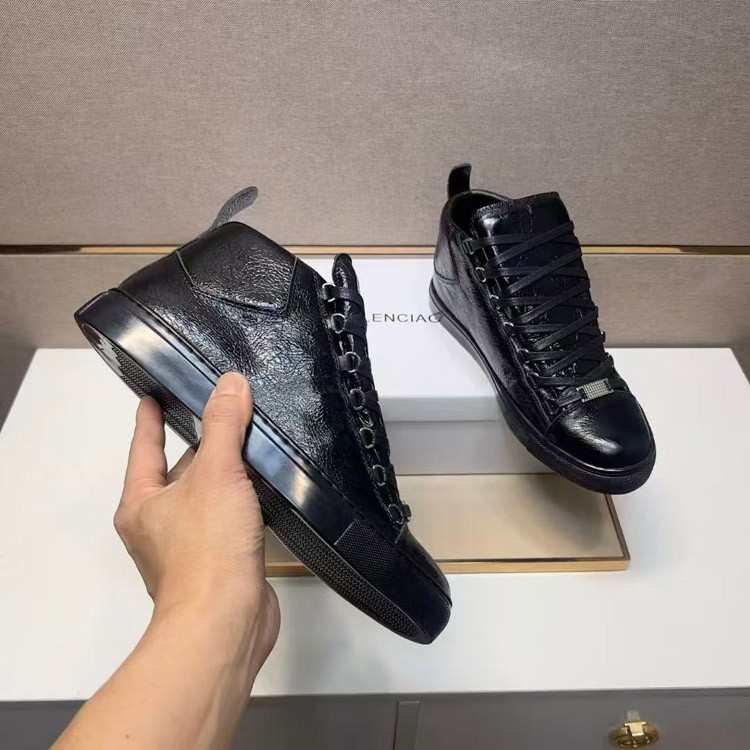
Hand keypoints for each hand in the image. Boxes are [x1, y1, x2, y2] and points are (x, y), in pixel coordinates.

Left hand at [114, 372, 279, 673]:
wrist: (225, 624)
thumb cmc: (207, 546)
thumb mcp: (215, 474)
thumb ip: (224, 426)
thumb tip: (231, 382)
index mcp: (142, 502)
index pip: (145, 446)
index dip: (150, 417)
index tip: (155, 392)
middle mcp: (160, 524)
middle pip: (181, 470)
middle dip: (202, 442)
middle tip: (229, 408)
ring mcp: (191, 546)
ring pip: (210, 495)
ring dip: (230, 471)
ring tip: (256, 438)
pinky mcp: (222, 562)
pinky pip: (232, 518)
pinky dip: (247, 498)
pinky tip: (271, 484)